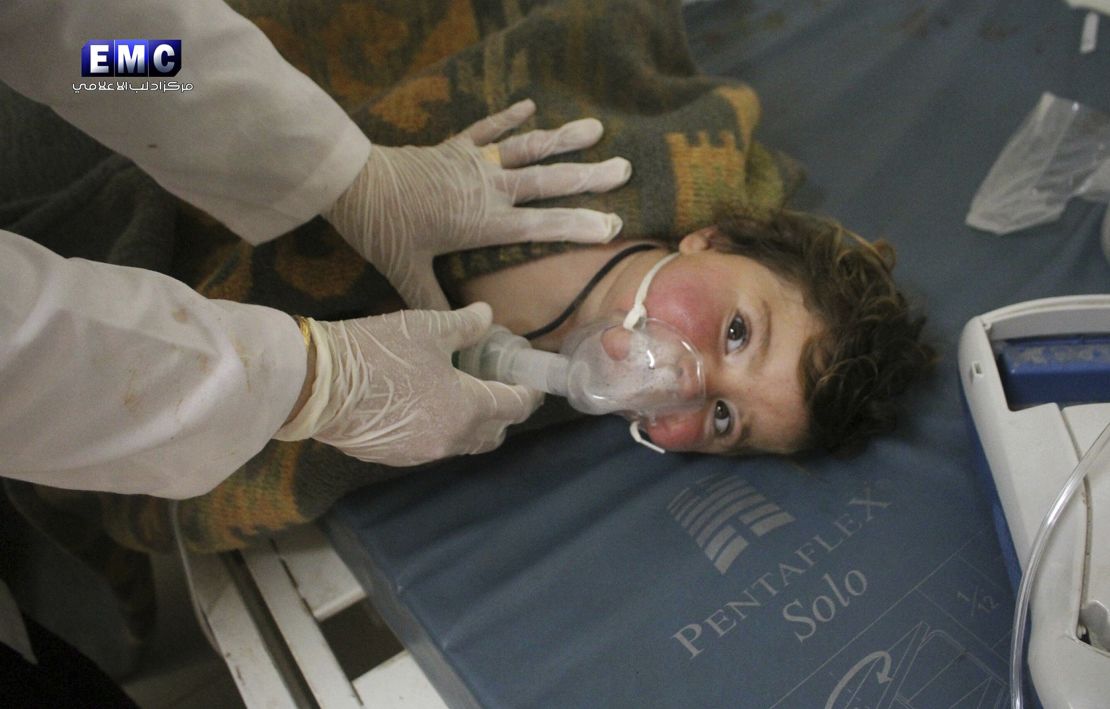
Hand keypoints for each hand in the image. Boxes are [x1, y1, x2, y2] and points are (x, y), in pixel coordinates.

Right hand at [276, 304, 541, 465]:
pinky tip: (426, 405)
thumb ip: (465, 325)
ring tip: (463, 394)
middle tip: (498, 385)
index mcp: (467, 408)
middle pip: (493, 433)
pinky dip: (440, 429)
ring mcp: (420, 453)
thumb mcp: (427, 327)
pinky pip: (430, 446)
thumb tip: (487, 315)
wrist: (315, 384)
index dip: (529, 392)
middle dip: (504, 412)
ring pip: (462, 443)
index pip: (514, 407)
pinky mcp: (393, 457)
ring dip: (472, 424)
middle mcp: (449, 439)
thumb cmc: (379, 351)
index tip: (532, 380)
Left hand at [325, 99, 631, 308]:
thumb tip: (461, 334)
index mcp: (484, 222)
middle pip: (547, 182)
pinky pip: (487, 130)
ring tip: (596, 129)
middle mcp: (488, 189)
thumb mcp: (408, 273)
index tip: (612, 224)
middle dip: (588, 177)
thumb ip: (437, 303)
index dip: (578, 225)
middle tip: (624, 168)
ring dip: (562, 138)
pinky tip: (530, 105)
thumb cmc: (384, 229)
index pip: (541, 226)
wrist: (353, 181)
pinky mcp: (454, 147)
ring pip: (527, 149)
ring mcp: (473, 163)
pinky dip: (508, 117)